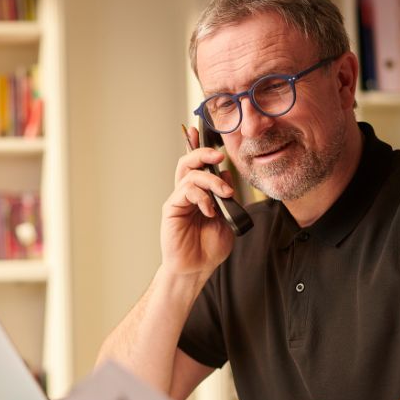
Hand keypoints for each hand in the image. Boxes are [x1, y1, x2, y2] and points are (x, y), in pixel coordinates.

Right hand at [160, 126, 235, 277]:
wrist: (196, 268)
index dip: (197, 147)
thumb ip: (227, 197)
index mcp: (200, 194)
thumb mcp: (227, 218)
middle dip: (203, 153)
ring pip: (190, 174)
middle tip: (219, 155)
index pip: (198, 165)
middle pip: (189, 162)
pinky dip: (202, 197)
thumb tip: (226, 175)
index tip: (199, 131)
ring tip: (224, 194)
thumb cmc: (209, 247)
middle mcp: (187, 193)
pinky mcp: (172, 208)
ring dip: (211, 180)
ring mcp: (178, 200)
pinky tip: (210, 211)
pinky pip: (186, 191)